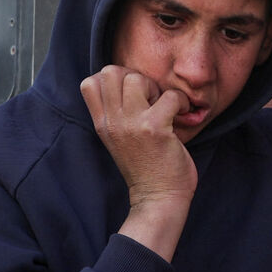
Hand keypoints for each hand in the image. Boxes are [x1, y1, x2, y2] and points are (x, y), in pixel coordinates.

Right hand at [80, 66, 197, 209]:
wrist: (158, 199)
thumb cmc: (145, 168)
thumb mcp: (119, 140)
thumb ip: (116, 115)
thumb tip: (131, 83)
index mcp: (102, 124)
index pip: (89, 82)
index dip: (113, 79)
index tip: (131, 95)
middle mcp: (112, 122)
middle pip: (111, 72)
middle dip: (135, 77)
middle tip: (149, 99)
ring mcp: (131, 125)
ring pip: (136, 78)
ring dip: (156, 88)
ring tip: (164, 107)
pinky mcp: (154, 129)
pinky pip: (170, 96)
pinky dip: (181, 102)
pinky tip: (182, 116)